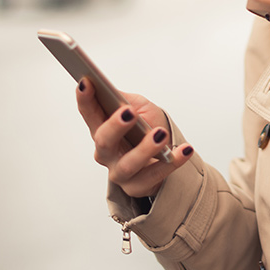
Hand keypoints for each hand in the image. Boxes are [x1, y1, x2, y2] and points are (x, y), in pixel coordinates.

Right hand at [76, 78, 193, 197]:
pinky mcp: (138, 187)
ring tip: (160, 134)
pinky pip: (154, 176)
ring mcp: (120, 172)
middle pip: (103, 140)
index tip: (86, 82)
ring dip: (145, 148)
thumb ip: (125, 100)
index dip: (85, 98)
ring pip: (128, 164)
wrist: (166, 155)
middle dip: (115, 125)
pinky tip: (184, 150)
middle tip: (128, 112)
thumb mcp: (139, 108)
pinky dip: (172, 162)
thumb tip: (113, 93)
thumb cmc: (148, 128)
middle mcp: (106, 153)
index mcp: (102, 129)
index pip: (89, 113)